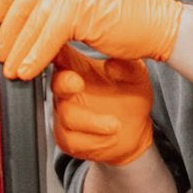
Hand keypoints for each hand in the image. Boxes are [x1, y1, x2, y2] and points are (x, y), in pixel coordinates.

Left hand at [0, 0, 182, 81]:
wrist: (157, 26)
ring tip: (14, 68)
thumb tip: (27, 23)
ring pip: (34, 21)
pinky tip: (29, 69)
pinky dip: (35, 56)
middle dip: (9, 31)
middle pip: (25, 0)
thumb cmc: (127, 19)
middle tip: (2, 52)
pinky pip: (48, 36)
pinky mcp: (80, 9)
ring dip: (20, 49)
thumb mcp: (86, 1)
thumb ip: (58, 3)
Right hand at [49, 47, 154, 166]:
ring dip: (92, 121)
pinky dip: (94, 140)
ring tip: (115, 124)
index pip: (61, 55)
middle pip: (56, 84)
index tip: (67, 52)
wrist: (135, 131)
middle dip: (65, 84)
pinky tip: (110, 136)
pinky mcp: (67, 138)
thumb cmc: (131, 97)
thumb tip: (112, 65)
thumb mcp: (136, 77)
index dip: (57, 54)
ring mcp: (65, 114)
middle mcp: (68, 90)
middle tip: (77, 83)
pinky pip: (72, 140)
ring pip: (67, 116)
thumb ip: (126, 68)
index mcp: (78, 68)